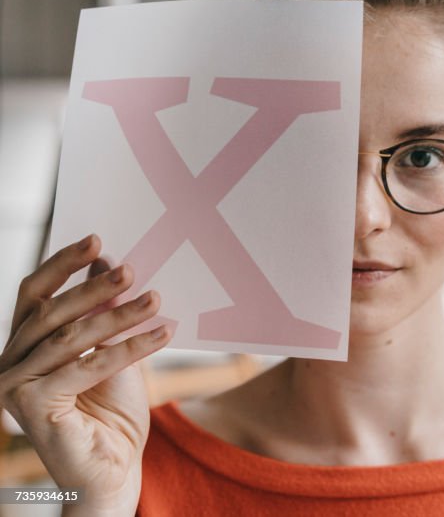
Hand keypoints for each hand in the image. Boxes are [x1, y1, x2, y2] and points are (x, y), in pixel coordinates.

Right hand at [0, 234, 172, 514]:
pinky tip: (162, 334)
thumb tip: (110, 261)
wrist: (115, 469)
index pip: (35, 295)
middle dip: (95, 289)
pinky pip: (87, 366)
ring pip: (72, 338)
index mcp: (24, 345)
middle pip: (52, 313)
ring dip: (120, 315)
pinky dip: (128, 347)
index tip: (97, 239)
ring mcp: (14, 386)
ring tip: (157, 299)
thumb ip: (104, 312)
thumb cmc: (113, 411)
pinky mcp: (29, 406)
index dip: (63, 264)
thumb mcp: (113, 350)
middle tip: (133, 270)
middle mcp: (10, 363)